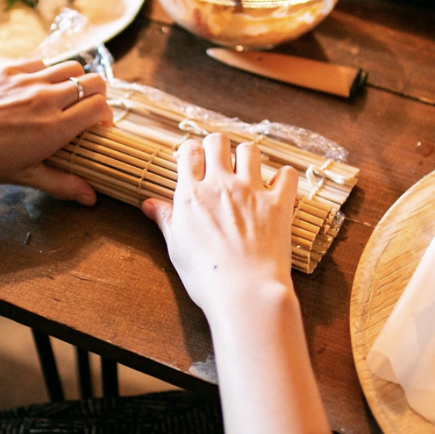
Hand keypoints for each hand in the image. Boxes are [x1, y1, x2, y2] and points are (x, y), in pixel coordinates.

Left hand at [0, 59, 111, 202]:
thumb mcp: (23, 176)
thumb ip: (62, 183)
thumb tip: (91, 197)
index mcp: (53, 128)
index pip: (99, 107)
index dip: (105, 117)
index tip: (98, 129)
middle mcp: (46, 99)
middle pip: (93, 82)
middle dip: (98, 96)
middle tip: (87, 112)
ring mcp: (28, 80)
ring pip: (72, 66)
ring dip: (76, 81)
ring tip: (66, 98)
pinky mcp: (10, 69)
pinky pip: (43, 62)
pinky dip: (49, 73)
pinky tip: (39, 89)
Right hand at [142, 133, 298, 320]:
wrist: (244, 292)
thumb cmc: (205, 275)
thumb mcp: (176, 247)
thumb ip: (166, 219)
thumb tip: (148, 203)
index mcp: (192, 194)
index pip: (189, 152)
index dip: (191, 152)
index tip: (194, 162)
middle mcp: (221, 185)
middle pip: (218, 141)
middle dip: (217, 147)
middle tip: (219, 163)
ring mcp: (251, 191)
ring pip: (250, 150)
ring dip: (247, 157)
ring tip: (246, 172)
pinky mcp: (278, 204)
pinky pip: (286, 174)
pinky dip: (283, 177)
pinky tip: (277, 187)